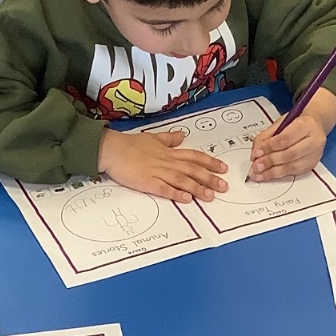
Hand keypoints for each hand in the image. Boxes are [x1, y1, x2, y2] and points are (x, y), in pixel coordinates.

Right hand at [98, 128, 227, 202]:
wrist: (112, 149)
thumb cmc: (130, 144)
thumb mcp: (152, 137)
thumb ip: (169, 139)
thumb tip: (182, 135)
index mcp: (169, 152)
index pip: (194, 157)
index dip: (210, 162)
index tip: (223, 168)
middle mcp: (167, 162)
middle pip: (193, 170)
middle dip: (210, 178)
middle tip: (224, 186)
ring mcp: (158, 172)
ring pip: (182, 180)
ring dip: (197, 188)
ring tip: (210, 196)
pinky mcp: (147, 182)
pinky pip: (164, 189)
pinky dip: (176, 194)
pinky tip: (186, 199)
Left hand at [249, 88, 335, 181]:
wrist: (315, 125)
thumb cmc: (297, 123)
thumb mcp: (281, 123)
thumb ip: (266, 136)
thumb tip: (255, 153)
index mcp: (306, 125)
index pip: (285, 138)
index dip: (269, 147)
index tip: (256, 153)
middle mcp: (314, 140)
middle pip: (290, 154)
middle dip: (270, 161)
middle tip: (256, 166)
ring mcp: (315, 155)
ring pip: (292, 167)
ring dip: (273, 172)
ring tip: (259, 174)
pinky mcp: (312, 165)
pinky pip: (294, 173)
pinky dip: (280, 175)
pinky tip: (269, 176)